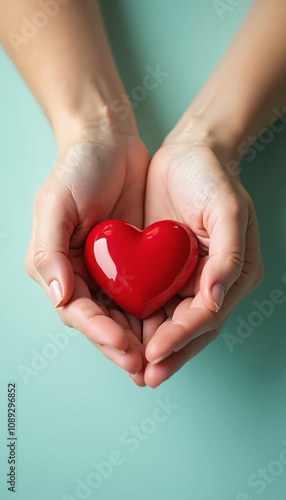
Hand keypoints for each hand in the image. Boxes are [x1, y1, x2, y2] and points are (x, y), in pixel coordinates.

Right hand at [25, 114, 149, 378]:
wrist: (109, 142)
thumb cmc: (78, 170)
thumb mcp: (54, 205)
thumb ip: (49, 254)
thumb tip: (60, 299)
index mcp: (58, 268)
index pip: (78, 311)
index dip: (99, 332)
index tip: (124, 346)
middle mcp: (81, 276)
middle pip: (102, 321)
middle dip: (122, 346)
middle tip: (146, 367)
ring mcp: (109, 271)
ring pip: (124, 315)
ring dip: (141, 339)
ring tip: (160, 359)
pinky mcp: (133, 262)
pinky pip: (144, 294)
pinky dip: (155, 314)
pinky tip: (171, 327)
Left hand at [134, 133, 263, 387]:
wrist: (188, 152)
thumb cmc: (212, 177)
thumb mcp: (229, 209)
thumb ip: (228, 256)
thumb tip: (216, 301)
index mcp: (233, 274)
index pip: (206, 317)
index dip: (181, 339)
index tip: (154, 355)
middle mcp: (211, 282)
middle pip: (188, 328)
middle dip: (166, 354)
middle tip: (142, 376)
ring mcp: (187, 277)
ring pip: (168, 321)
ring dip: (150, 345)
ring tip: (129, 366)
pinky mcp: (164, 268)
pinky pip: (151, 300)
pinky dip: (138, 320)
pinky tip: (121, 333)